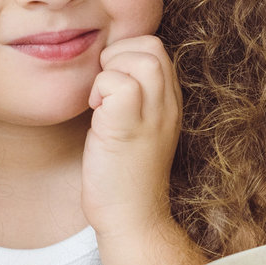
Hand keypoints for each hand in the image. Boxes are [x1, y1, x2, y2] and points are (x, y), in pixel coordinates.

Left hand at [81, 34, 181, 238]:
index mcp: (170, 102)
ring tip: (100, 103)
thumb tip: (103, 70)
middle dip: (118, 55)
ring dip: (109, 71)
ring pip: (140, 57)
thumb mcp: (138, 128)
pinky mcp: (129, 127)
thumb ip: (133, 98)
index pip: (156, 48)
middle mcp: (168, 105)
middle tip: (102, 91)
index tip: (110, 86)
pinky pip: (116, 82)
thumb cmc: (125, 177)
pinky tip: (95, 116)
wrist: (132, 219)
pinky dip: (98, 90)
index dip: (127, 54)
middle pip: (151, 44)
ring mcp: (153, 115)